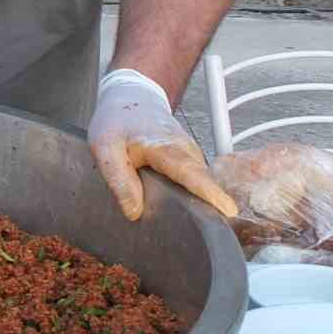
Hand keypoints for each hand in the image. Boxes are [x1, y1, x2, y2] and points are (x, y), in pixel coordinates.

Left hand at [88, 69, 237, 221]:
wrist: (132, 96)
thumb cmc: (118, 120)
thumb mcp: (105, 147)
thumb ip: (119, 180)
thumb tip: (134, 211)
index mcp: (166, 148)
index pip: (192, 173)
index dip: (209, 193)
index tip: (227, 210)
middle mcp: (186, 151)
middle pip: (203, 185)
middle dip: (208, 209)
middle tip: (209, 237)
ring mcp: (191, 155)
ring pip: (201, 185)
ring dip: (200, 204)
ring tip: (199, 229)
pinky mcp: (190, 161)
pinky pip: (196, 182)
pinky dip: (193, 196)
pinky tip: (184, 210)